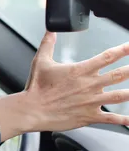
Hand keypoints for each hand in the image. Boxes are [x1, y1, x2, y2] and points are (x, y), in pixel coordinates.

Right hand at [0, 32, 128, 140]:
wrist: (32, 110)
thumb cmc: (36, 88)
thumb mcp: (40, 61)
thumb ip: (48, 44)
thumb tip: (51, 31)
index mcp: (80, 70)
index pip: (107, 57)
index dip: (123, 50)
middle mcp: (89, 85)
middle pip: (119, 75)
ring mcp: (91, 101)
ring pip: (120, 96)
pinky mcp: (89, 116)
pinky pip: (111, 119)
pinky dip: (124, 120)